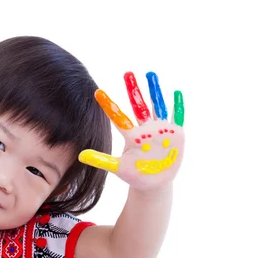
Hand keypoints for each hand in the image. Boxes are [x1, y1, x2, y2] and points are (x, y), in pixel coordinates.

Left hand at [79, 71, 184, 190]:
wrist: (154, 183)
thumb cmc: (135, 174)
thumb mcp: (118, 168)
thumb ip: (101, 160)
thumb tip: (80, 155)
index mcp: (131, 135)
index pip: (118, 117)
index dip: (109, 105)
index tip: (98, 92)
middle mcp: (145, 129)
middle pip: (138, 106)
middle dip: (133, 89)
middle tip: (127, 73)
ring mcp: (160, 130)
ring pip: (157, 106)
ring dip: (155, 91)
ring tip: (150, 74)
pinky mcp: (175, 134)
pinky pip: (176, 117)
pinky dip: (177, 105)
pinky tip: (176, 92)